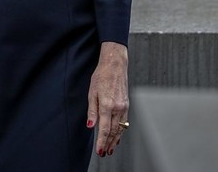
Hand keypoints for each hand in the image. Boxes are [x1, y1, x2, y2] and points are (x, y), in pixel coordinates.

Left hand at [87, 42, 128, 157]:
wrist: (115, 65)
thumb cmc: (101, 76)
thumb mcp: (91, 92)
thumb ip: (92, 111)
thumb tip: (90, 125)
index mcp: (107, 105)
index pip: (104, 128)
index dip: (102, 141)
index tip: (100, 150)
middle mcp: (118, 107)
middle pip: (114, 131)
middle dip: (109, 143)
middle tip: (104, 153)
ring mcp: (124, 107)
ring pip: (120, 128)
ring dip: (116, 140)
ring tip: (111, 148)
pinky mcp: (127, 105)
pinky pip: (125, 122)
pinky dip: (121, 131)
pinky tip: (118, 136)